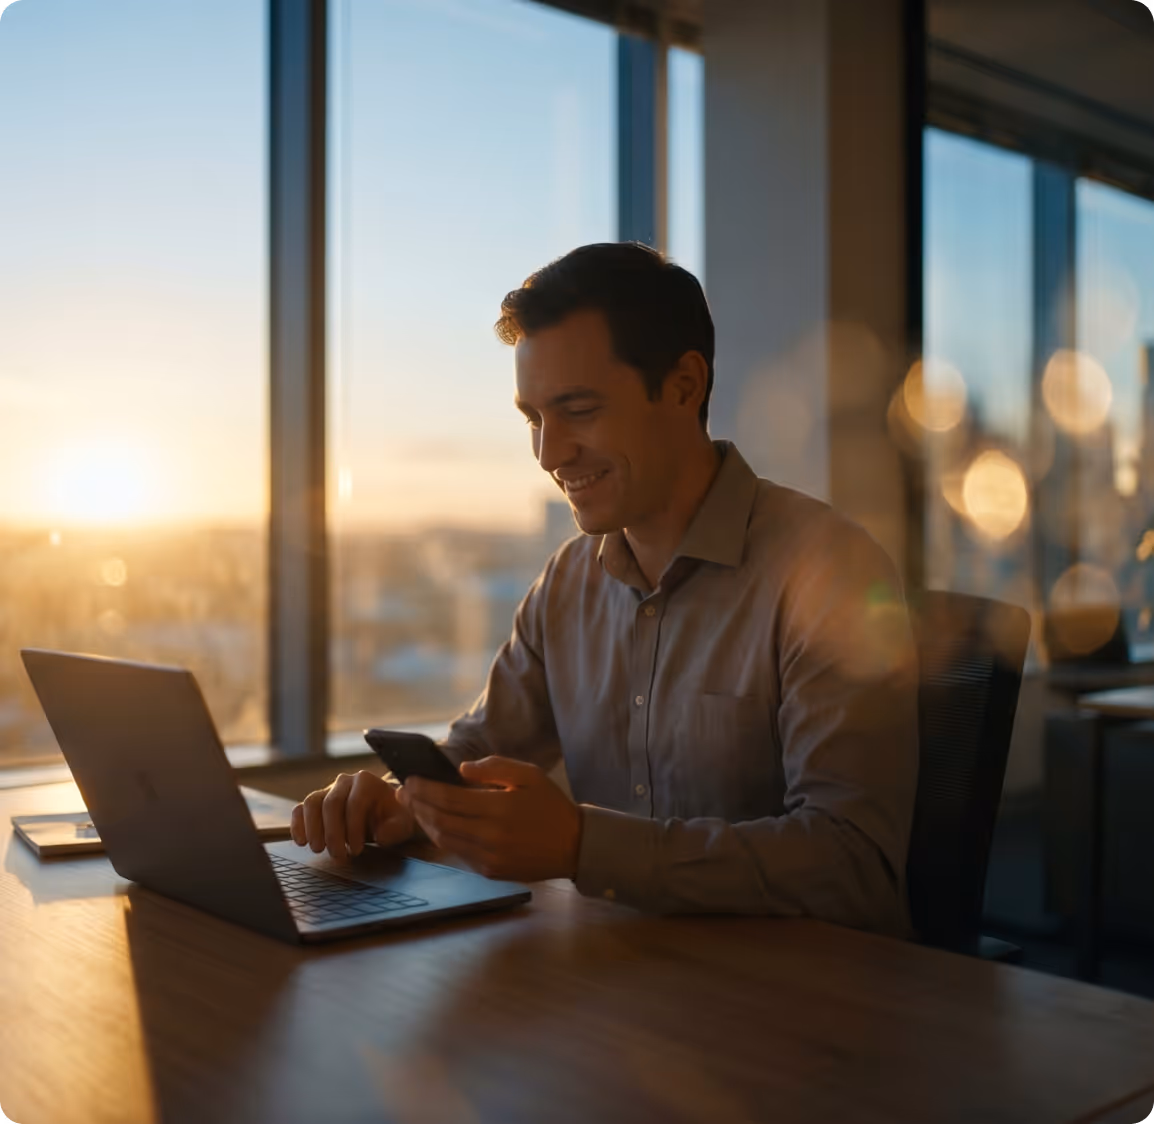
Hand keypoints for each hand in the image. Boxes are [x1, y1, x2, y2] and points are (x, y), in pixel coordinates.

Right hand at [291, 770, 415, 861]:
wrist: (385, 812)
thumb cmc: (394, 816)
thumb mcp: (403, 822)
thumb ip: (396, 828)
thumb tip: (380, 836)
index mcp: (367, 782)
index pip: (355, 803)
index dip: (353, 828)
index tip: (356, 851)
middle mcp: (345, 782)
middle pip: (331, 803)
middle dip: (332, 832)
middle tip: (337, 855)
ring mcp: (328, 790)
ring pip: (311, 803)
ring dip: (312, 828)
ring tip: (318, 849)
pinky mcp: (316, 803)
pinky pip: (300, 809)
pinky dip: (297, 824)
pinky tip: (301, 842)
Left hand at [396, 756, 581, 882]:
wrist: (574, 846)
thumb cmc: (551, 805)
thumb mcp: (529, 775)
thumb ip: (494, 768)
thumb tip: (460, 770)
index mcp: (499, 808)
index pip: (448, 798)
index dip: (424, 790)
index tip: (409, 781)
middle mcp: (491, 835)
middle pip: (440, 820)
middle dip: (417, 806)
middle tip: (403, 794)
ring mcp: (489, 857)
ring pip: (444, 840)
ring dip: (426, 823)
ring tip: (416, 809)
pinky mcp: (490, 872)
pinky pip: (458, 854)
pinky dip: (444, 839)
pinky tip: (438, 827)